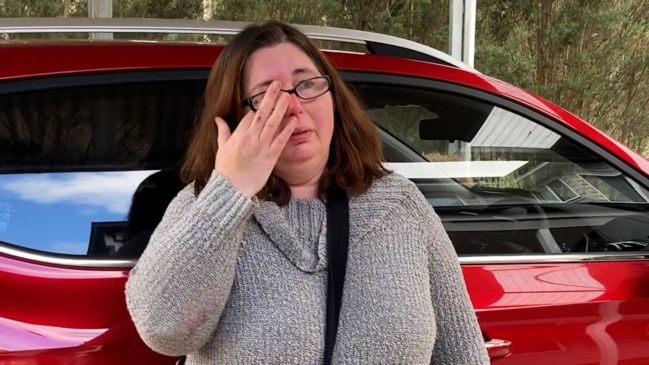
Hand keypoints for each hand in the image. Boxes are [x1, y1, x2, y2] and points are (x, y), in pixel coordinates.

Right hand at [214, 81, 296, 197]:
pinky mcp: (270, 157)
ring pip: (272, 123)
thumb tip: (218, 119)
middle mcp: (250, 138)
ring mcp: (261, 147)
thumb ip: (223, 132)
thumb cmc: (226, 170)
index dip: (257, 105)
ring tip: (287, 96)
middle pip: (261, 113)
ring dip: (280, 108)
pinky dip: (287, 130)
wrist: (232, 189)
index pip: (249, 114)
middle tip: (277, 84)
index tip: (264, 97)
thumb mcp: (221, 148)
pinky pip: (280, 140)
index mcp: (238, 135)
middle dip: (269, 97)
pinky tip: (293, 120)